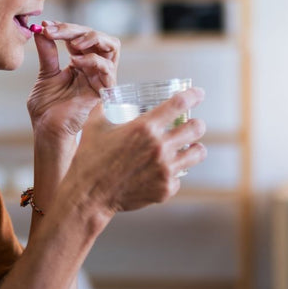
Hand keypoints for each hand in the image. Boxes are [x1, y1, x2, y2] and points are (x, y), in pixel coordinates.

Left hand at [27, 20, 120, 137]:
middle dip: (75, 29)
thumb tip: (42, 30)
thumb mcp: (46, 73)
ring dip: (93, 38)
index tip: (46, 26)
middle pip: (97, 36)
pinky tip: (75, 61)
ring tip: (73, 43)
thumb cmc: (47, 106)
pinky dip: (93, 60)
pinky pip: (107, 68)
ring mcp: (101, 77)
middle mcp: (94, 67)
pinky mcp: (104, 89)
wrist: (47, 129)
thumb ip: (48, 52)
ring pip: (112, 45)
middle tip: (54, 30)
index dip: (65, 28)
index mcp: (81, 61)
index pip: (80, 36)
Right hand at [65, 88, 207, 213]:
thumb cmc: (90, 158)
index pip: (179, 103)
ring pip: (197, 153)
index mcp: (145, 127)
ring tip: (190, 148)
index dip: (193, 95)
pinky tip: (165, 172)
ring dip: (195, 148)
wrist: (89, 194)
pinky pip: (179, 177)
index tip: (198, 94)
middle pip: (196, 128)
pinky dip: (174, 174)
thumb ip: (105, 107)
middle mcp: (160, 146)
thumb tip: (108, 96)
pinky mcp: (165, 189)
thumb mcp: (95, 125)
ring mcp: (165, 169)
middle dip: (197, 124)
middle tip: (193, 124)